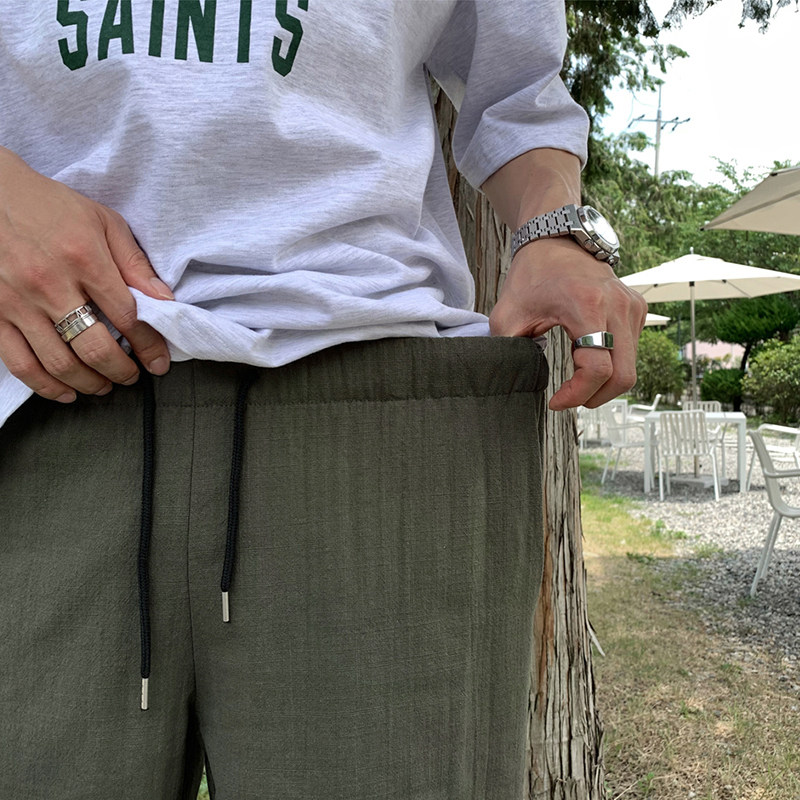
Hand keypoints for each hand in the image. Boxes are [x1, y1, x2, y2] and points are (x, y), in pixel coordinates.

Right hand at [0, 147, 172, 402]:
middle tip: (133, 376)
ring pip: (60, 363)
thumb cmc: (50, 206)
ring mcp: (17, 302)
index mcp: (84, 258)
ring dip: (89, 383)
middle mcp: (50, 284)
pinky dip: (46, 386)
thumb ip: (134, 263)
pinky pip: (19, 363)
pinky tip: (67, 392)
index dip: (149, 345)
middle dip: (122, 370)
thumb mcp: (102, 221)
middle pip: (95, 348)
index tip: (159, 362)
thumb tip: (164, 301)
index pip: (127, 316)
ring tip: (106, 385)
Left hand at [489, 238, 646, 409]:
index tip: (555, 401)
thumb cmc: (531, 275)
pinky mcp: (636, 309)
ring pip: (630, 368)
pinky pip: (631, 352)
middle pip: (623, 376)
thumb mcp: (507, 314)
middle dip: (595, 397)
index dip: (577, 394)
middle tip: (569, 399)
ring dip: (603, 383)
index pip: (597, 368)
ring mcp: (632, 306)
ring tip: (574, 378)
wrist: (556, 240)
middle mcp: (618, 305)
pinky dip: (611, 365)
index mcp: (587, 305)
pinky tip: (585, 358)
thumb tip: (507, 383)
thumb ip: (507, 350)